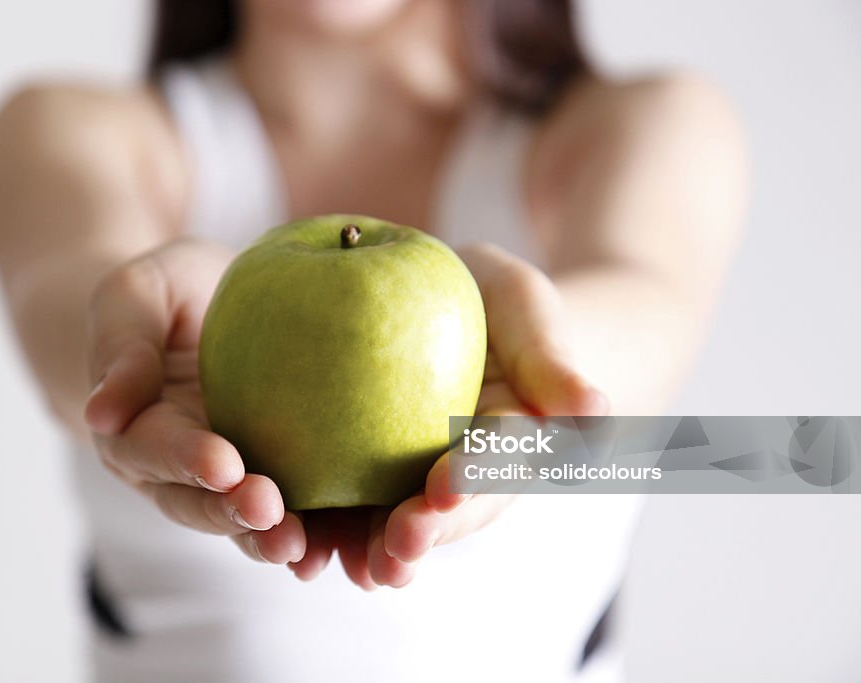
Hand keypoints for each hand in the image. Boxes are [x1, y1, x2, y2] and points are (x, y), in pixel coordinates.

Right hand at [83, 238, 306, 564]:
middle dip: (228, 512)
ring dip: (265, 537)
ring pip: (239, 521)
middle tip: (266, 509)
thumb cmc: (166, 294)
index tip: (223, 464)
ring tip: (298, 545)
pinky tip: (338, 542)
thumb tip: (102, 414)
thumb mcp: (134, 296)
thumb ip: (122, 347)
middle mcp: (175, 468)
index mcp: (135, 426)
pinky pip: (288, 512)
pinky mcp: (272, 477)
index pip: (154, 447)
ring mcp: (223, 480)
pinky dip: (310, 532)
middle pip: (194, 501)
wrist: (208, 305)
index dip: (185, 458)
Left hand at [289, 242, 607, 588]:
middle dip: (427, 531)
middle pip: (451, 510)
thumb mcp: (526, 308)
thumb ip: (551, 358)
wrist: (458, 310)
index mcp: (512, 437)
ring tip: (358, 570)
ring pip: (402, 520)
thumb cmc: (499, 302)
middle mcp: (468, 470)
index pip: (500, 457)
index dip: (478, 474)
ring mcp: (419, 475)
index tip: (448, 486)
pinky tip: (303, 545)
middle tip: (400, 547)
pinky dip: (332, 527)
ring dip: (381, 549)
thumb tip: (596, 413)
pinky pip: (352, 502)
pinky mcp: (370, 470)